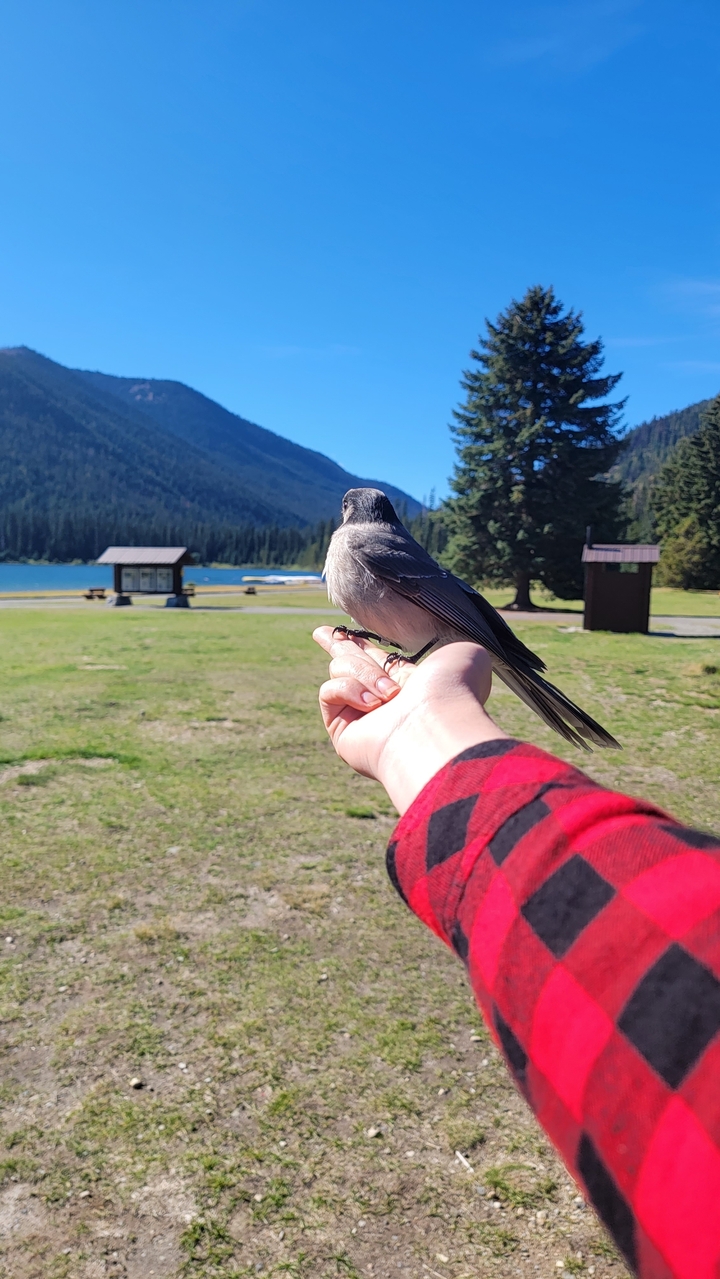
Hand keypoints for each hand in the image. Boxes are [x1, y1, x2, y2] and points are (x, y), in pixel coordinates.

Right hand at [313, 628, 506, 814]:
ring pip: (339, 668)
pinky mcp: (340, 729)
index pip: (373, 659)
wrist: (437, 727)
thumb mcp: (463, 654)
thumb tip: (438, 662)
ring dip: (364, 674)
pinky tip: (373, 706)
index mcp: (409, 682)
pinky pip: (328, 691)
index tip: (330, 633)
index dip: (354, 644)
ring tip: (390, 695)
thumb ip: (449, 648)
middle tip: (323, 634)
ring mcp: (360, 716)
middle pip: (347, 660)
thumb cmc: (453, 690)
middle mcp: (382, 700)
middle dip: (338, 645)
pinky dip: (348, 690)